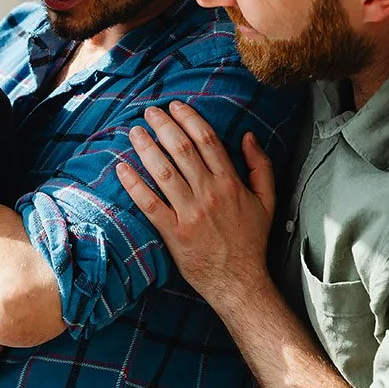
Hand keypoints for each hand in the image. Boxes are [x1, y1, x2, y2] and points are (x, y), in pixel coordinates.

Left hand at [116, 101, 276, 313]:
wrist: (239, 281)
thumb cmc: (251, 240)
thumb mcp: (267, 200)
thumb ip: (260, 166)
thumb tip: (247, 136)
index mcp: (231, 183)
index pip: (207, 141)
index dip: (189, 119)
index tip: (175, 106)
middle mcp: (209, 194)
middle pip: (182, 150)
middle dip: (163, 126)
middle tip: (148, 112)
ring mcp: (190, 213)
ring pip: (163, 172)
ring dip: (146, 148)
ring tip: (133, 132)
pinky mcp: (173, 233)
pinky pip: (149, 203)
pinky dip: (134, 184)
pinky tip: (121, 168)